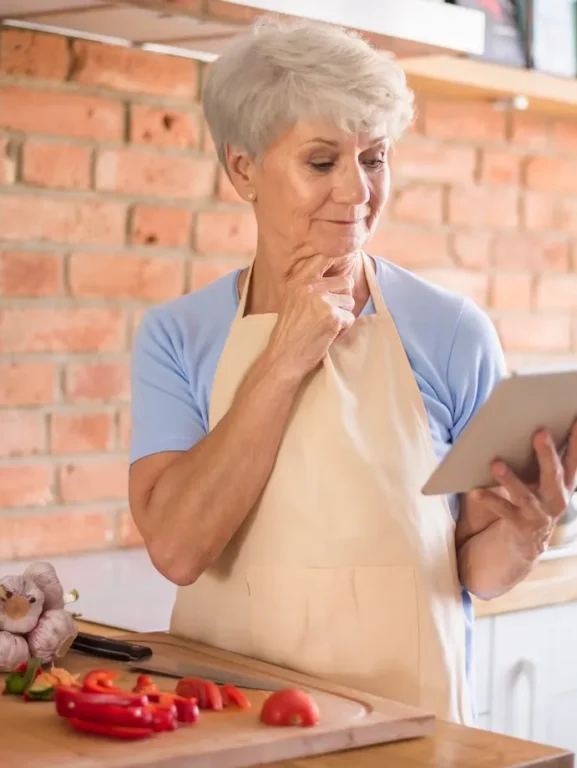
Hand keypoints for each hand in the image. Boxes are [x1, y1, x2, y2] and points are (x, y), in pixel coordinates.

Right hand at [264, 251, 354, 381]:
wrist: (284, 357)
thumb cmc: (289, 332)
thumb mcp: (292, 299)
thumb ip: (310, 285)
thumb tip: (339, 274)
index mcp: (298, 280)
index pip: (325, 257)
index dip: (338, 262)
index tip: (341, 269)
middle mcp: (309, 287)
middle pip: (345, 282)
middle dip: (342, 299)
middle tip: (329, 313)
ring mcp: (322, 301)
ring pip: (350, 301)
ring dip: (343, 314)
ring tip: (326, 325)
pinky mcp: (332, 317)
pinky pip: (350, 318)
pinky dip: (343, 329)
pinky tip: (328, 334)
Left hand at [479, 421, 576, 558]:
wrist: (527, 543)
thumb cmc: (533, 499)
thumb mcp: (542, 481)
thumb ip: (541, 460)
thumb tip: (533, 428)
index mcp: (565, 484)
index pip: (574, 459)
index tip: (576, 419)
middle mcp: (557, 499)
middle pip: (553, 474)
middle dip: (547, 454)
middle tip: (540, 433)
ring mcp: (540, 514)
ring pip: (525, 495)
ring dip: (510, 479)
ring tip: (496, 464)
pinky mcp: (521, 526)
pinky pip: (503, 511)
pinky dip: (490, 500)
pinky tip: (476, 492)